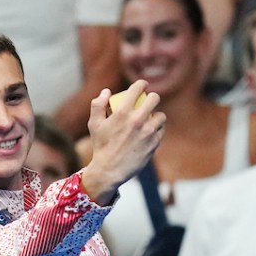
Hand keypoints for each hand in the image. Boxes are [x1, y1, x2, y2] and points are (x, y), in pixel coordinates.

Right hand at [80, 79, 165, 204]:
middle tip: (148, 102)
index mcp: (122, 112)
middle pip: (155, 98)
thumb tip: (106, 91)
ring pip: (161, 115)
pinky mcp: (154, 143)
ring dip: (156, 115)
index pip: (138, 88)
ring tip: (150, 119)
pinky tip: (151, 131)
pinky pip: (161, 130)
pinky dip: (157, 129)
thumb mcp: (94, 124)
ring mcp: (148, 132)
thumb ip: (97, 105)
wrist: (109, 170)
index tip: (142, 86)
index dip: (142, 84)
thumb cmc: (101, 146)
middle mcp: (137, 119)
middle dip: (152, 98)